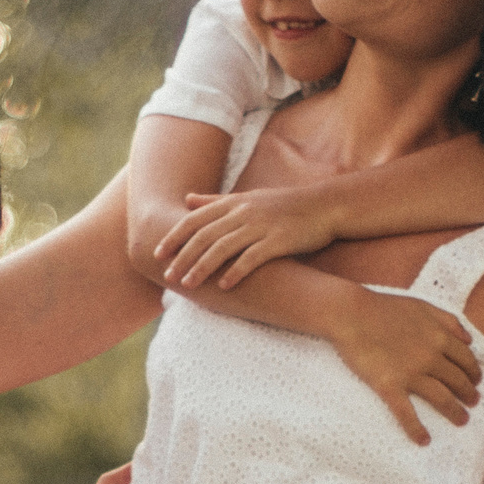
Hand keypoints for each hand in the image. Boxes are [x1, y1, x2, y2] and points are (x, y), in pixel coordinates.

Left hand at [156, 187, 339, 291]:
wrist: (325, 206)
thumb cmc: (284, 205)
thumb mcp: (247, 197)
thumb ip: (215, 201)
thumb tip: (186, 199)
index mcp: (234, 202)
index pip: (195, 219)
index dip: (175, 236)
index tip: (158, 253)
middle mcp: (244, 212)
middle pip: (205, 235)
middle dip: (183, 256)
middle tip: (168, 276)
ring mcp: (261, 226)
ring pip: (223, 248)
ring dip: (202, 267)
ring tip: (187, 284)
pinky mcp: (279, 241)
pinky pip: (252, 258)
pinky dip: (236, 271)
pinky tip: (224, 285)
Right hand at [327, 293, 483, 446]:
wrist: (351, 314)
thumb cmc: (384, 307)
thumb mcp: (422, 306)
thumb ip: (448, 320)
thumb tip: (469, 339)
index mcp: (439, 337)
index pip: (465, 359)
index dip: (474, 372)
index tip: (476, 381)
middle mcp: (431, 357)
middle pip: (458, 380)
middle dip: (469, 394)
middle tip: (473, 403)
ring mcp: (411, 374)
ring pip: (442, 398)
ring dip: (454, 412)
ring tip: (462, 421)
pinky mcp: (390, 386)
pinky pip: (406, 413)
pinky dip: (416, 429)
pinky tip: (423, 441)